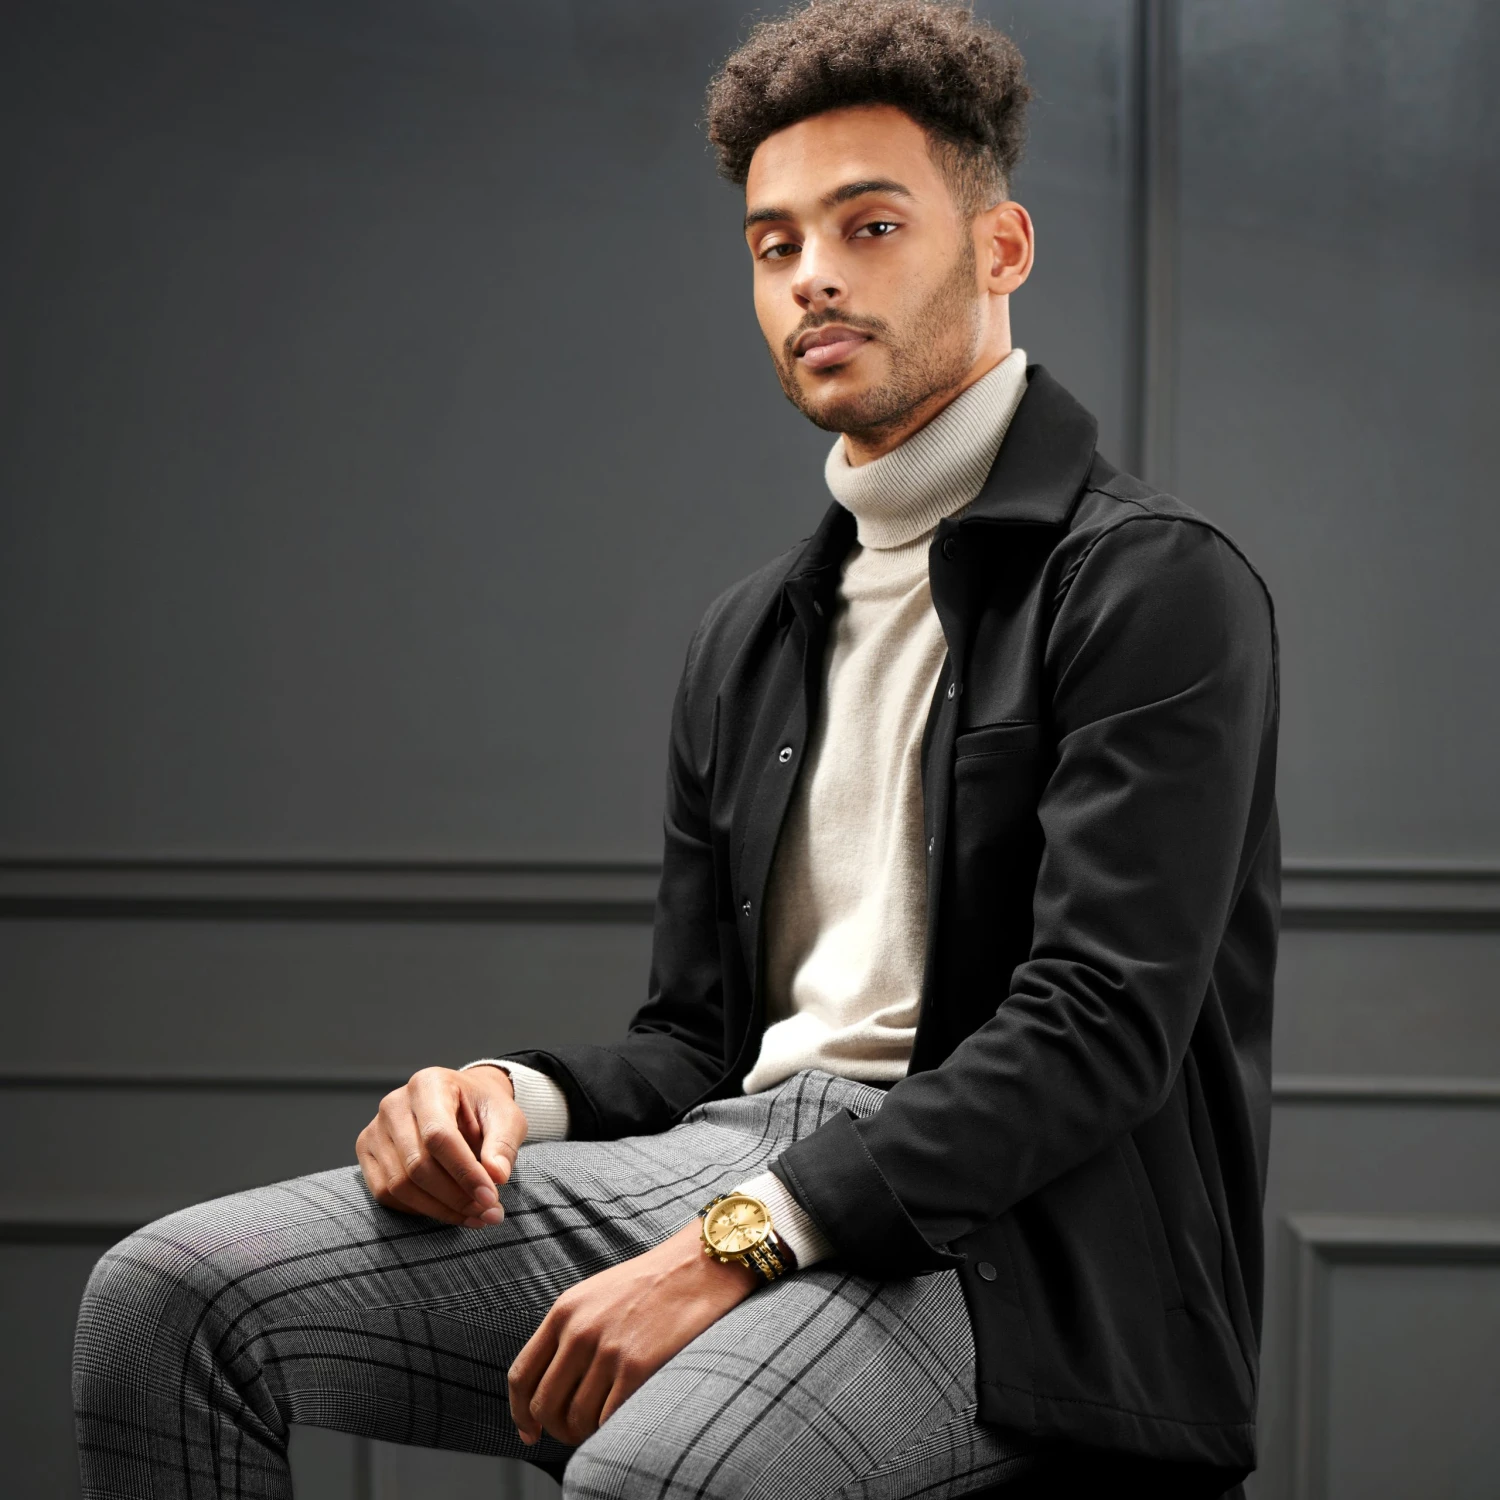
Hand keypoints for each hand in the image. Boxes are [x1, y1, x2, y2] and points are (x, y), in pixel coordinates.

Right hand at [356, 1064, 525, 1226]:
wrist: (461, 1103)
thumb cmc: (483, 1109)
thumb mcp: (506, 1117)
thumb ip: (502, 1144)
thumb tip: (496, 1176)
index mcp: (429, 1084)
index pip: (438, 1135)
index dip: (464, 1172)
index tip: (490, 1197)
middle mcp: (394, 1104)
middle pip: (417, 1165)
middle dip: (456, 1197)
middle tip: (489, 1213)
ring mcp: (375, 1129)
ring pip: (400, 1185)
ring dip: (440, 1209)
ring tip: (475, 1216)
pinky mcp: (367, 1153)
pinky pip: (386, 1194)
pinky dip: (419, 1209)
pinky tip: (449, 1210)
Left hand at [508, 1217, 760, 1445]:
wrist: (699, 1266)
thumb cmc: (652, 1283)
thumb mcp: (596, 1295)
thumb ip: (570, 1332)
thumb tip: (550, 1386)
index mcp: (564, 1311)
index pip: (522, 1376)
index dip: (520, 1413)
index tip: (530, 1431)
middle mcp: (580, 1330)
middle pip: (544, 1405)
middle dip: (554, 1428)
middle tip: (574, 1432)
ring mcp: (608, 1350)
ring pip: (575, 1418)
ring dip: (584, 1433)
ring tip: (601, 1427)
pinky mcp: (638, 1367)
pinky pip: (607, 1421)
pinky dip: (609, 1432)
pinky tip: (621, 1422)